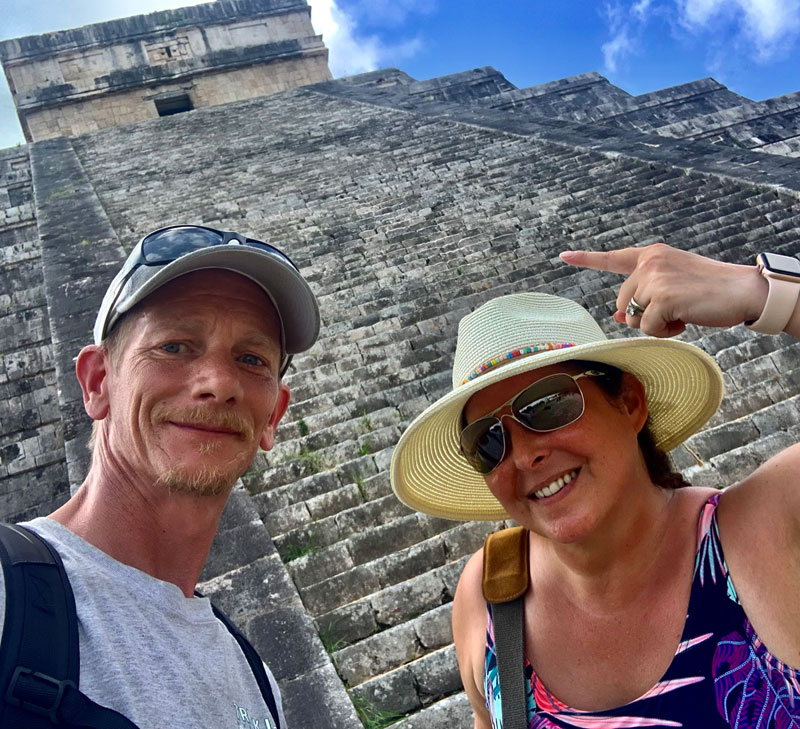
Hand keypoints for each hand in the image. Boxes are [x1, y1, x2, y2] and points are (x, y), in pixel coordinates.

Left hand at [560, 243, 765, 337]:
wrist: (744, 290)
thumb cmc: (710, 290)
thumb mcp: (673, 287)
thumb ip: (645, 295)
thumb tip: (615, 317)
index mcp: (652, 255)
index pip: (614, 258)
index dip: (587, 259)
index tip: (564, 256)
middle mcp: (650, 262)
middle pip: (622, 302)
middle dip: (642, 314)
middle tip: (674, 311)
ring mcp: (654, 279)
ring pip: (632, 317)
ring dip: (654, 325)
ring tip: (682, 315)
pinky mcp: (662, 298)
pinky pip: (646, 328)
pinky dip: (663, 332)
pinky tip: (684, 322)